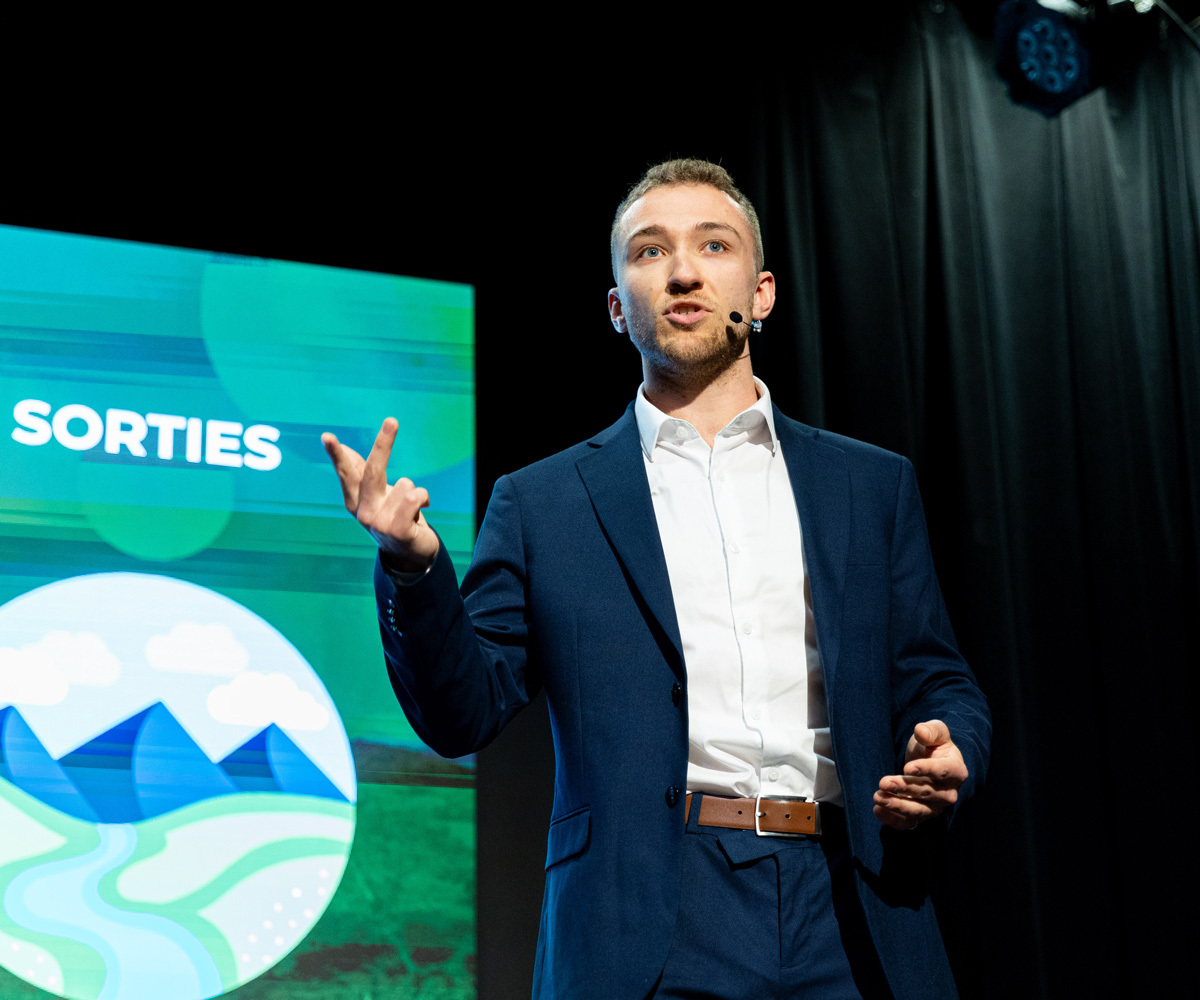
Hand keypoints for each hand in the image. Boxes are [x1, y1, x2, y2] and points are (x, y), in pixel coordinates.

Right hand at [321, 418, 439, 573]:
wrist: (411, 554)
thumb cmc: (394, 517)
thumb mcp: (376, 495)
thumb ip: (360, 473)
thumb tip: (341, 446)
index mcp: (355, 501)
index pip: (346, 471)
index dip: (338, 454)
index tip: (327, 436)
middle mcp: (363, 512)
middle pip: (372, 471)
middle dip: (383, 445)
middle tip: (392, 421)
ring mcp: (379, 523)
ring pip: (405, 484)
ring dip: (413, 492)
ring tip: (411, 508)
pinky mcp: (397, 531)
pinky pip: (415, 497)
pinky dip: (424, 498)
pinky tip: (421, 511)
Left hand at [873, 719, 967, 830]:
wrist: (929, 763)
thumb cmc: (932, 746)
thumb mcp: (935, 732)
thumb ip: (931, 730)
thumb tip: (921, 731)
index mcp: (956, 770)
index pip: (942, 771)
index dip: (925, 769)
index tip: (907, 767)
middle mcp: (949, 793)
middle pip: (926, 792)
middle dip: (904, 787)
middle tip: (884, 782)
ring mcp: (936, 807)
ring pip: (917, 810)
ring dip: (897, 805)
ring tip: (878, 797)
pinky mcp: (921, 816)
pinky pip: (908, 823)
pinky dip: (893, 820)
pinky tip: (877, 810)